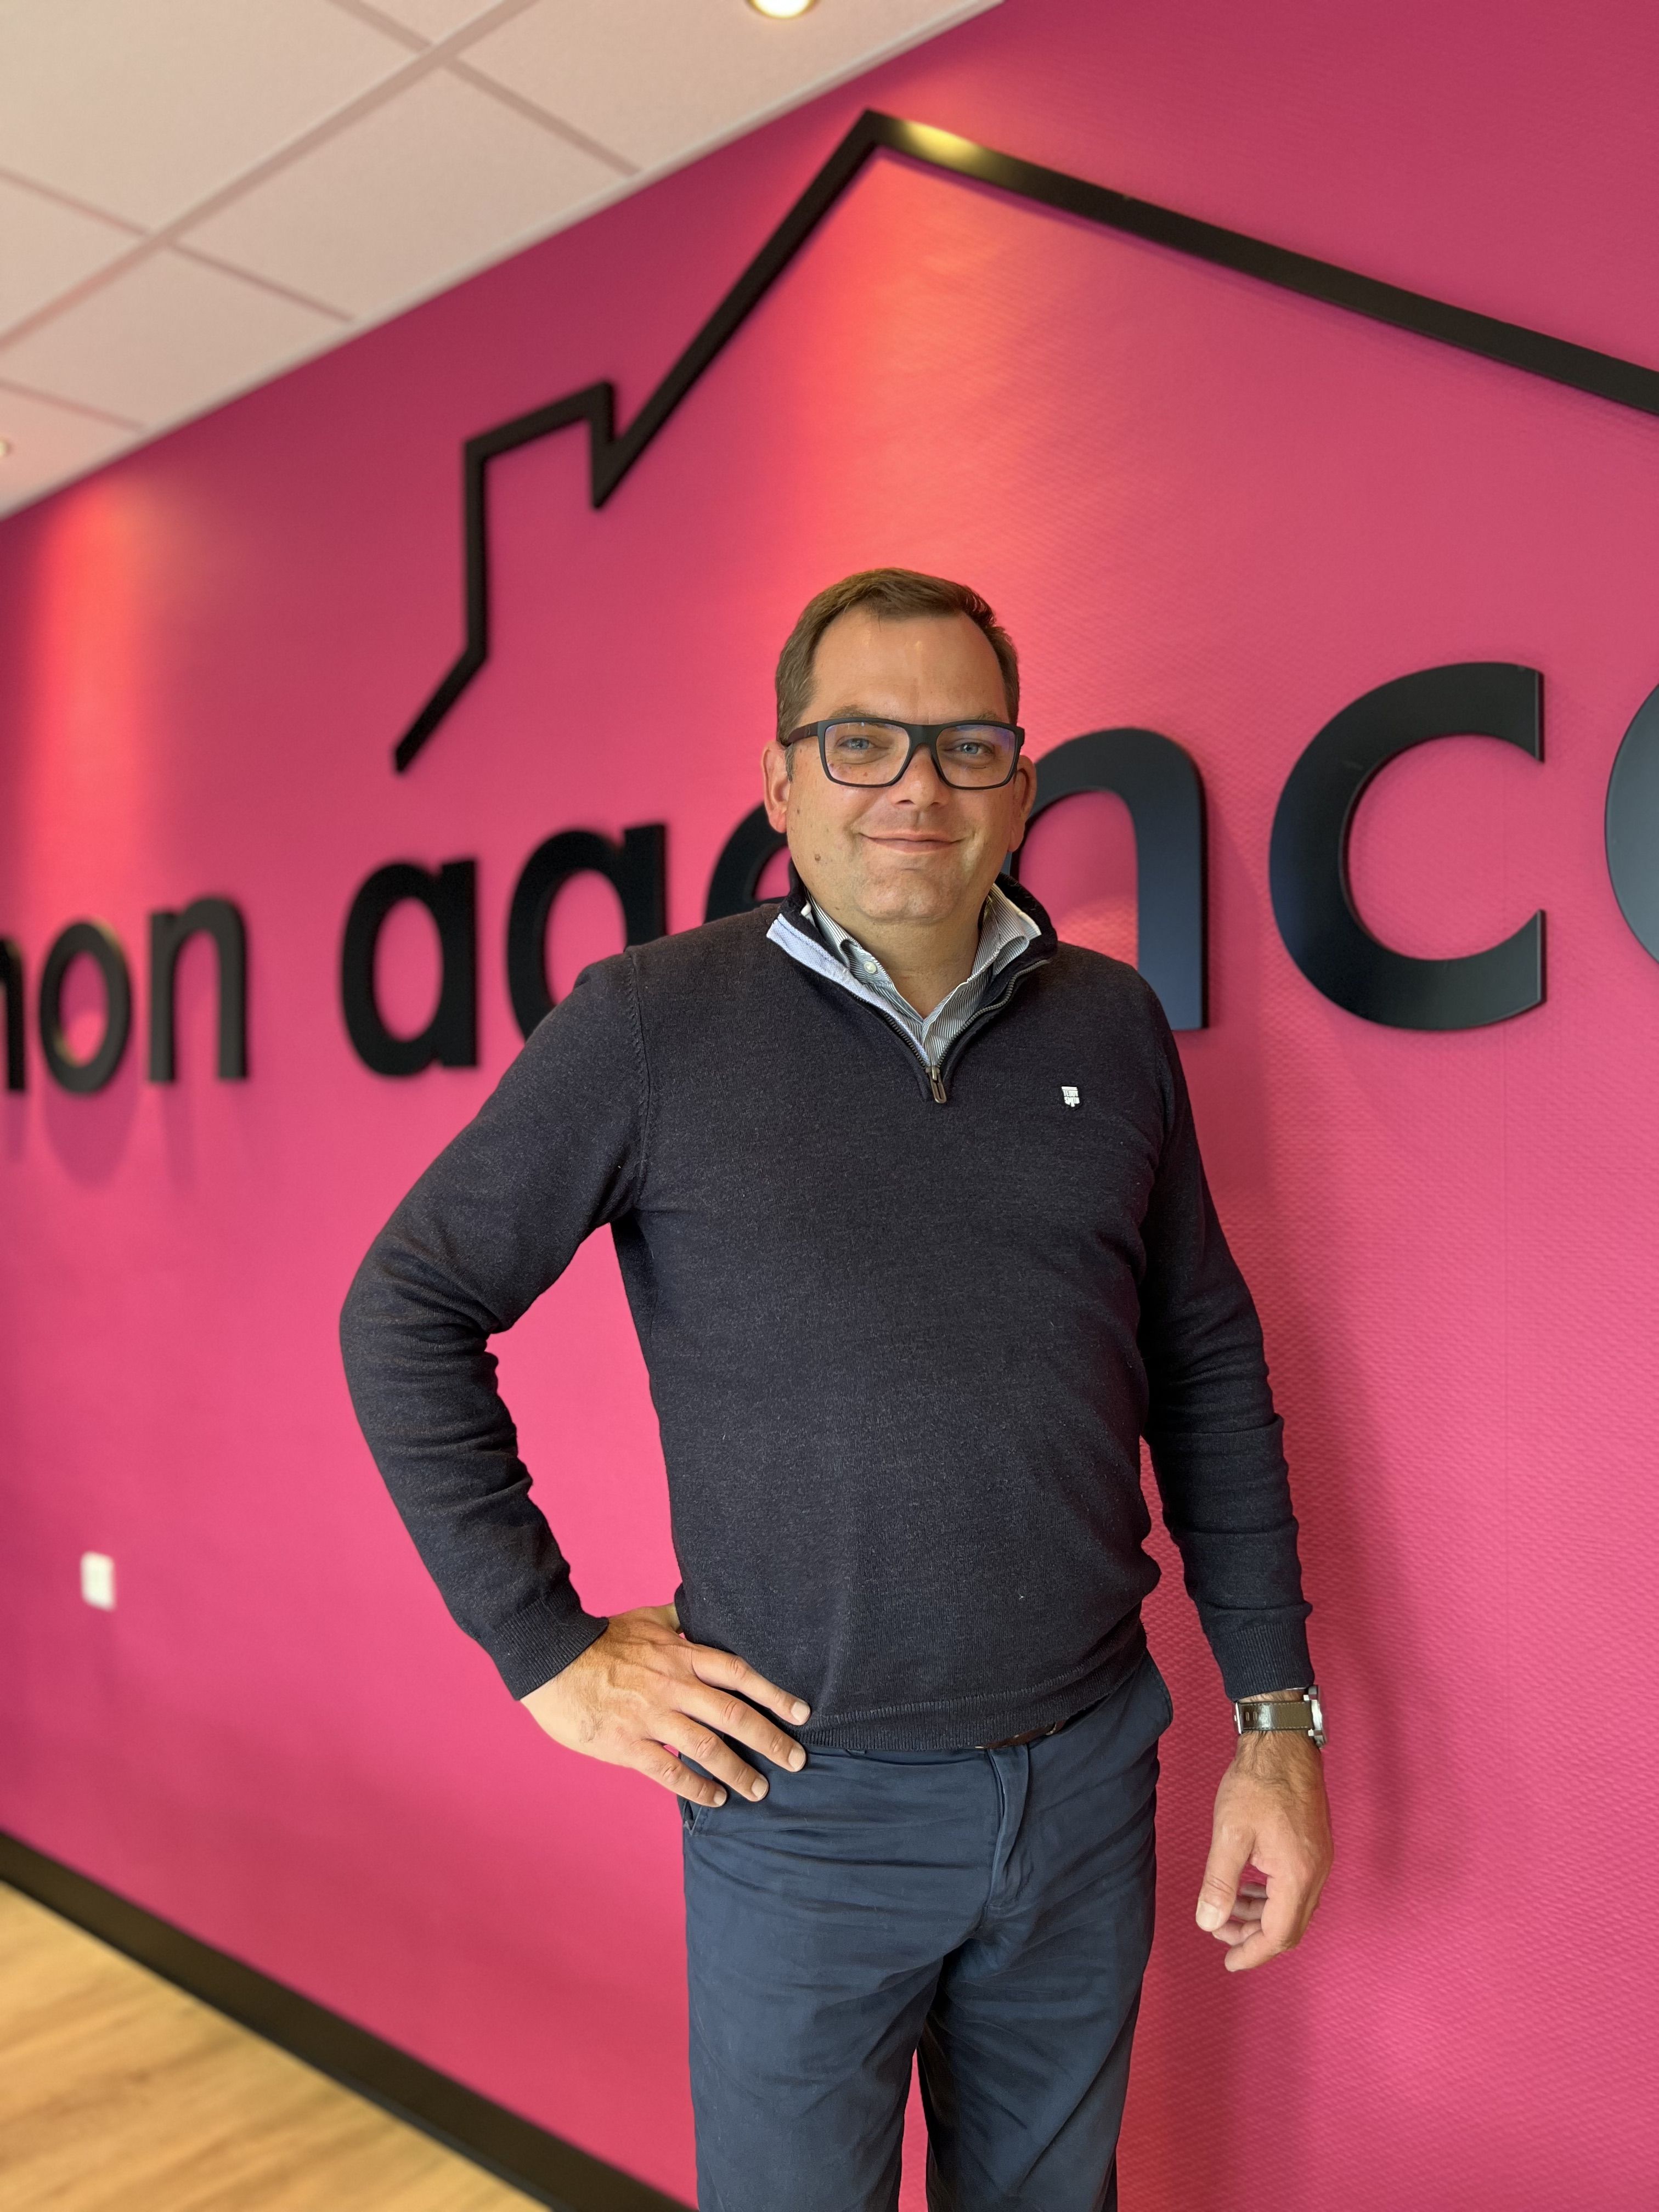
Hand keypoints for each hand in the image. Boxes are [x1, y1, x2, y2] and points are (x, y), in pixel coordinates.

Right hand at [519, 1603, 810, 1808]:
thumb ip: (679, 1621)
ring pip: (707, 1748)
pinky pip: (668, 1771)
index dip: (773, 1693)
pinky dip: (696, 1788)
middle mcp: (673, 1685)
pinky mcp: (626, 1743)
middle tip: (797, 1761)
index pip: (738, 1673)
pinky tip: (715, 1799)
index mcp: (680, 1655)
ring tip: (760, 1790)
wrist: (550, 1659)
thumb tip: (703, 1611)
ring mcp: (650, 1716)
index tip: (801, 1712)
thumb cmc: (600, 1639)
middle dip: (770, 1740)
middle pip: (733, 1714)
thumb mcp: (645, 1619)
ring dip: (738, 1771)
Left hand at [1195, 1723, 1332, 1971]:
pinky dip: (1272, 1896)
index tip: (1228, 1962)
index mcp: (1298, 1875)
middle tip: (1221, 1934)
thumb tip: (1209, 1924)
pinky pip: (1296, 1887)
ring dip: (1262, 1916)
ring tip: (1229, 1910)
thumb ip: (1220, 1883)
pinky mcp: (1315, 1846)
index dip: (1252, 1953)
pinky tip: (1248, 1886)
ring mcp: (1320, 1859)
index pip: (1278, 1935)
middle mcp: (1316, 1873)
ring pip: (1293, 1908)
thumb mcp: (1230, 1834)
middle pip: (1290, 1927)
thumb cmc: (1257, 1783)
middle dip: (1255, 1938)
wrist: (1282, 1741)